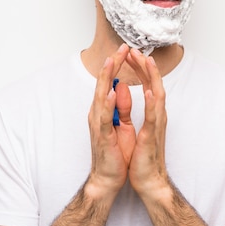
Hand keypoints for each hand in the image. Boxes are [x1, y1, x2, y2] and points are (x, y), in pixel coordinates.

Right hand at [87, 44, 135, 193]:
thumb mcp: (122, 124)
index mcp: (103, 110)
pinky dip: (107, 104)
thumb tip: (121, 88)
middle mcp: (98, 113)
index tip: (126, 49)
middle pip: (103, 83)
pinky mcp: (103, 136)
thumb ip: (121, 106)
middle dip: (112, 64)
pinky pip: (104, 117)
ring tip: (111, 61)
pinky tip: (111, 92)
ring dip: (106, 78)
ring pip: (100, 96)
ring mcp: (98, 124)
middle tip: (121, 47)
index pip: (109, 82)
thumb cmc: (115, 152)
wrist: (108, 178)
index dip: (117, 65)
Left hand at [125, 48, 168, 196]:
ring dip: (152, 77)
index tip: (132, 53)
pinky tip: (149, 91)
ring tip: (147, 61)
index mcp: (150, 113)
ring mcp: (156, 125)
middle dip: (145, 66)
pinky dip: (152, 103)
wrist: (147, 181)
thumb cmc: (140, 156)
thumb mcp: (129, 126)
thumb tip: (120, 88)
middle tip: (138, 49)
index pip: (146, 84)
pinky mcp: (152, 136)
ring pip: (157, 95)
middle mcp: (156, 115)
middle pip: (153, 84)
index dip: (139, 67)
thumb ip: (126, 107)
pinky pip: (153, 117)